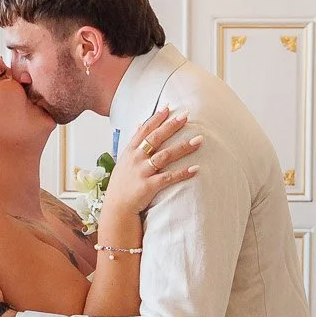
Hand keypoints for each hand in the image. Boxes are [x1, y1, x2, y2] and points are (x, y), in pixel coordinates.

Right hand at [102, 109, 202, 223]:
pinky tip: (195, 169)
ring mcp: (142, 172)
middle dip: (172, 126)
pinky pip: (169, 177)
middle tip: (186, 116)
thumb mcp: (124, 160)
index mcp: (130, 151)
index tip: (169, 108)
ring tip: (198, 140)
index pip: (144, 130)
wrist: (117, 209)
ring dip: (183, 147)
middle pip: (156, 138)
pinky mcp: (148, 186)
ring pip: (165, 156)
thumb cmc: (122, 184)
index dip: (156, 118)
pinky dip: (182, 173)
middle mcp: (135, 159)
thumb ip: (133, 143)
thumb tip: (138, 124)